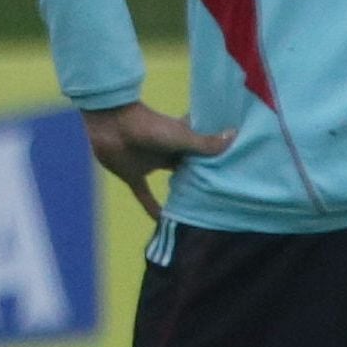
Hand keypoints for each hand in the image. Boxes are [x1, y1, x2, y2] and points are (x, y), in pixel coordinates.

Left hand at [81, 99, 225, 224]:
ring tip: (201, 208)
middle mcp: (168, 151)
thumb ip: (205, 143)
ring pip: (170, 181)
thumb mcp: (180, 137)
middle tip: (222, 193)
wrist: (111, 125)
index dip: (216, 155)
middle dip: (202, 176)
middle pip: (189, 166)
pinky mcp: (133, 175)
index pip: (203, 148)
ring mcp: (150, 163)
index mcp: (181, 138)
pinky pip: (144, 195)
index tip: (234, 166)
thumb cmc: (149, 127)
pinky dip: (152, 208)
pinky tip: (163, 221)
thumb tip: (235, 136)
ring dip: (181, 192)